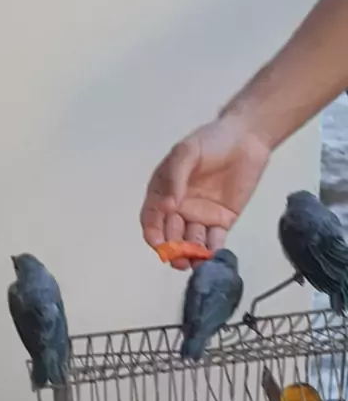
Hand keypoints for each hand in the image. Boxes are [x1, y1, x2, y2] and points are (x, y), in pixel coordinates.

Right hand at [140, 118, 270, 268]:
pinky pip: (214, 241)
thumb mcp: (187, 152)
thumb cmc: (213, 140)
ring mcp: (200, 216)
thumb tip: (169, 205)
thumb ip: (175, 176)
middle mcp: (179, 208)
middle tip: (178, 259)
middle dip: (172, 249)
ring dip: (190, 255)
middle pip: (171, 235)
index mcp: (164, 191)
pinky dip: (212, 253)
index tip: (158, 243)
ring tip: (194, 262)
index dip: (153, 232)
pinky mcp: (222, 221)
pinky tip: (212, 259)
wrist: (247, 138)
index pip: (152, 217)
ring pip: (191, 242)